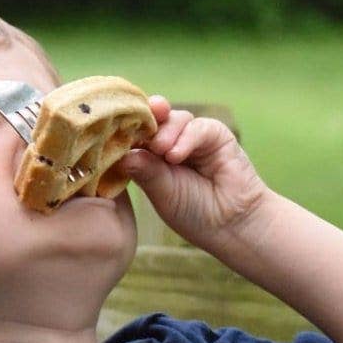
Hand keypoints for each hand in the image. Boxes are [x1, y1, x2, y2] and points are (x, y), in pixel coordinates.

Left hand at [119, 98, 269, 253]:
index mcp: (151, 158)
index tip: (111, 130)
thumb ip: (144, 170)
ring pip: (172, 120)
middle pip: (152, 121)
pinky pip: (196, 127)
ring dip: (164, 133)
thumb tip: (121, 153)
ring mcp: (192, 137)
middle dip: (143, 121)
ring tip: (162, 152)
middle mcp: (170, 143)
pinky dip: (185, 138)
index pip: (134, 136)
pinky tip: (176, 155)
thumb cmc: (193, 212)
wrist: (231, 223)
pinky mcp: (215, 135)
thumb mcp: (161, 192)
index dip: (124, 132)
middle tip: (135, 128)